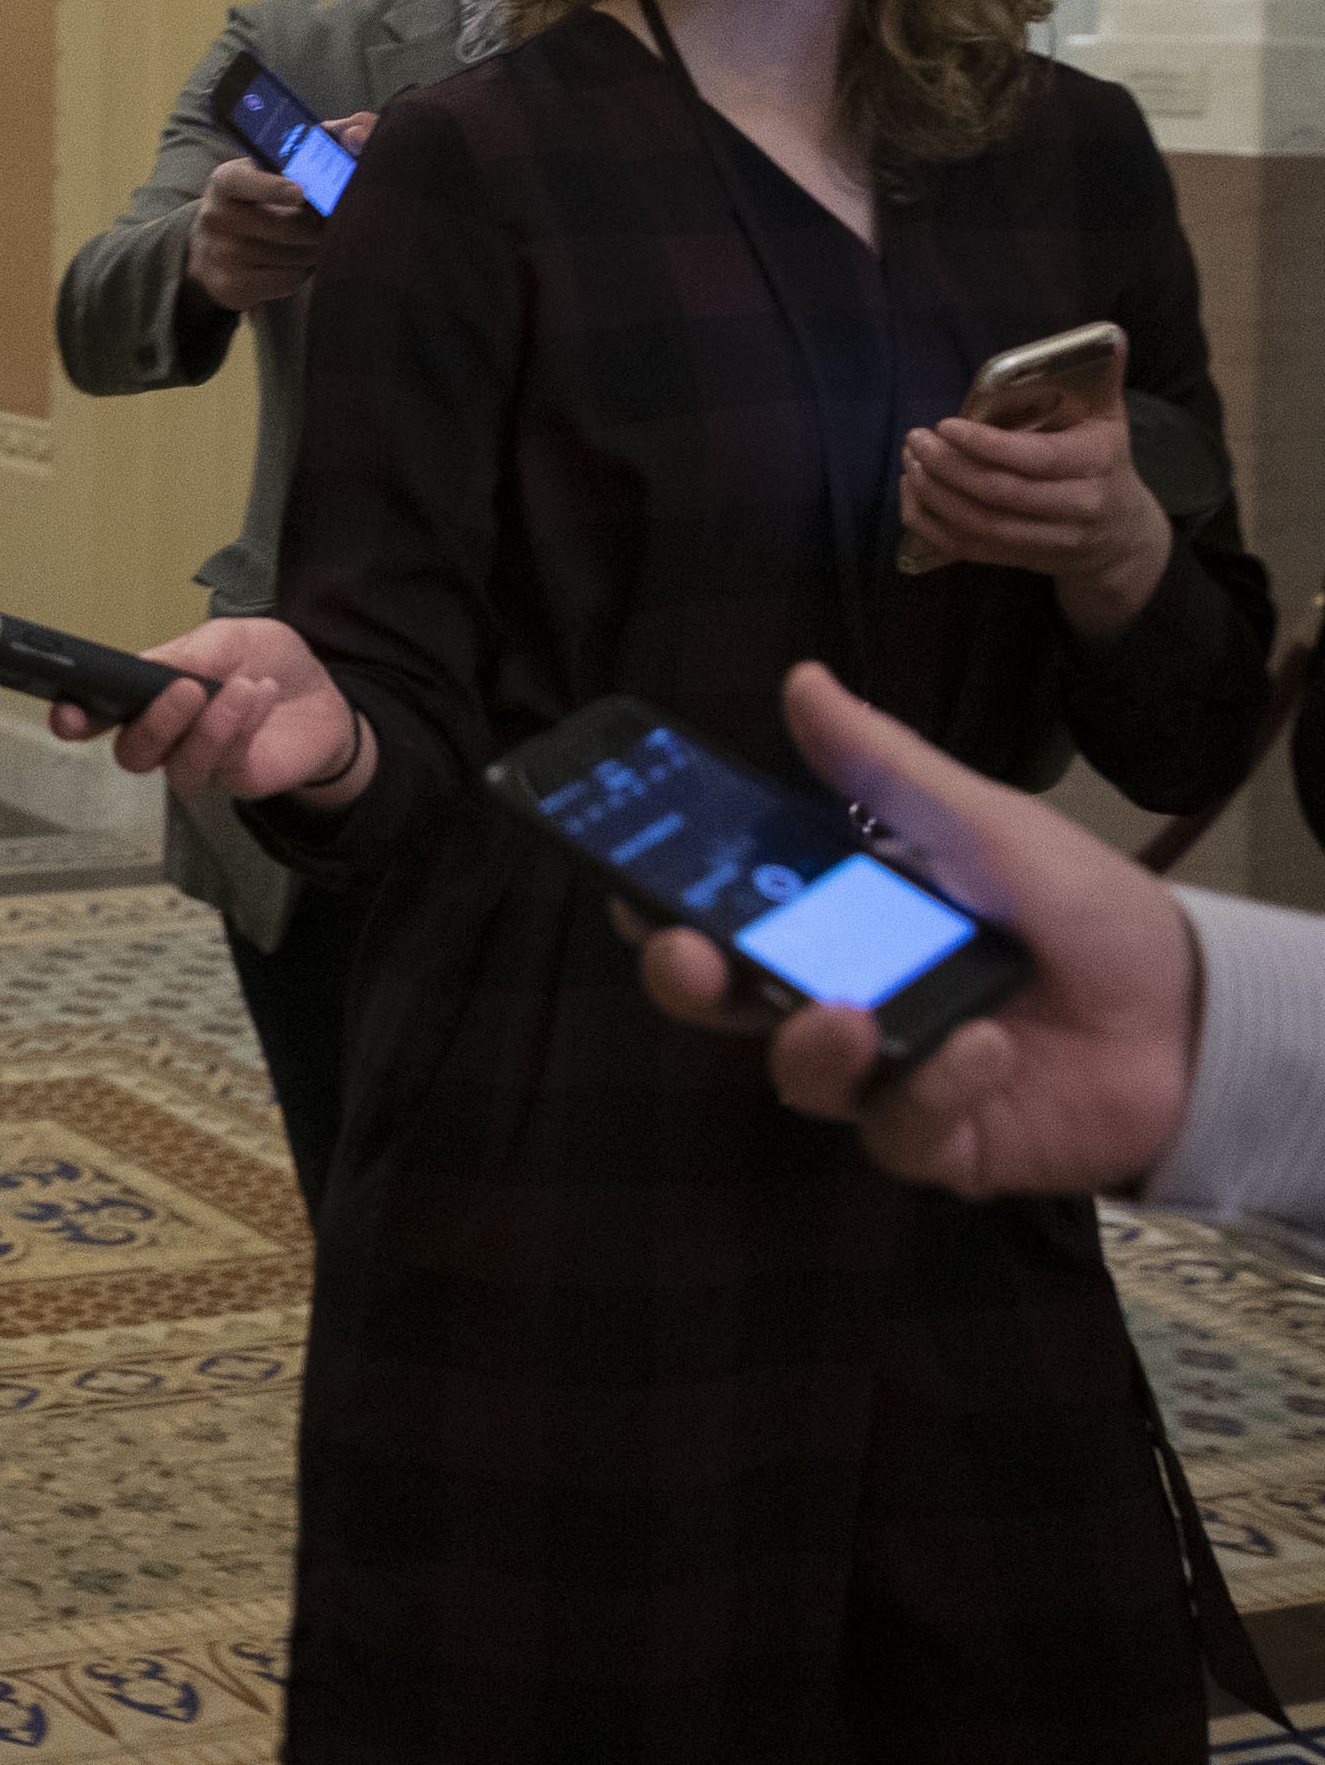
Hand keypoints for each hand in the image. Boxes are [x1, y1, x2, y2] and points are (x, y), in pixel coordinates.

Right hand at [49, 613, 370, 810]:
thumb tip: (156, 665)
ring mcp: (202, 762)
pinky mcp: (237, 779)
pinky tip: (262, 694)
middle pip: (133, 753)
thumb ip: (194, 649)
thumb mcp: (232, 636)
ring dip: (210, 725)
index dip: (73, 719)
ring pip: (179, 765)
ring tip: (243, 686)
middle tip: (186, 689)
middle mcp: (168, 736)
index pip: (97, 714)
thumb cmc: (267, 662)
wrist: (326, 695)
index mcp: (149, 695)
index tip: (68, 712)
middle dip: (154, 724)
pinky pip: (227, 763)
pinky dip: (243, 726)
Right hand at [178, 115, 372, 315]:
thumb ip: (316, 144)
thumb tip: (356, 129)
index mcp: (225, 181)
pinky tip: (293, 263)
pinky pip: (286, 280)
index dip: (272, 186)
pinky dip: (299, 273)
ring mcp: (220, 253)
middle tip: (329, 223)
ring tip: (312, 243)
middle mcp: (215, 216)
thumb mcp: (269, 170)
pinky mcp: (229, 286)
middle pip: (286, 227)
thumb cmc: (257, 202)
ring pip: (292, 256)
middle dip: (317, 227)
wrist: (209, 252)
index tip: (300, 191)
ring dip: (313, 250)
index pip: (241, 181)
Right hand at [630, 662, 1198, 1197]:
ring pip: (799, 1078)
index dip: (664, 907)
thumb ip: (884, 766)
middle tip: (692, 959)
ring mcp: (887, 1075)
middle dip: (688, 982)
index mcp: (838, 920)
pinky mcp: (941, 1140)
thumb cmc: (1081, 906)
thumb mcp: (979, 820)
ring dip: (809, 1048)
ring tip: (852, 1017)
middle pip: (728, 1004)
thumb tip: (801, 680)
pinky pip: (897, 1131)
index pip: (724, 915)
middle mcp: (844, 998)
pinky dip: (932, 1091)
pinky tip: (984, 1050)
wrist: (1190, 1006)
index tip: (631, 887)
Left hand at [900, 378, 1167, 637]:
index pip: (1034, 459)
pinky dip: (932, 525)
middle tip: (916, 440)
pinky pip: (970, 550)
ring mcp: (1051, 540)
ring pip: (981, 526)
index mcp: (1096, 463)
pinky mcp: (1025, 561)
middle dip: (948, 467)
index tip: (946, 426)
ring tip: (910, 463)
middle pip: (1000, 493)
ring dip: (934, 495)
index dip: (985, 445)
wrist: (1123, 534)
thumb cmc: (1103, 460)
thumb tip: (1109, 335)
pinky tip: (912, 495)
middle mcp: (1077, 507)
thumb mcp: (1110, 418)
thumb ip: (1101, 378)